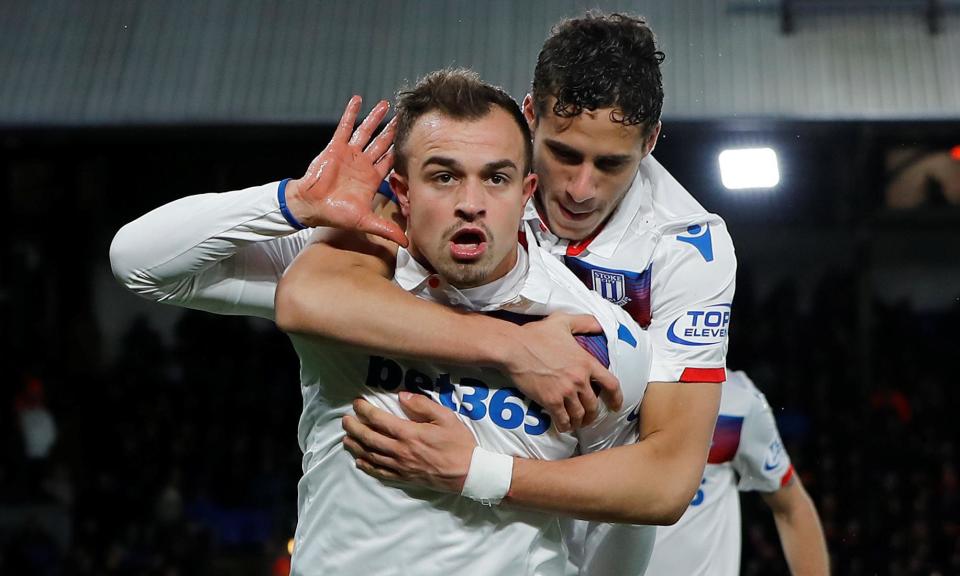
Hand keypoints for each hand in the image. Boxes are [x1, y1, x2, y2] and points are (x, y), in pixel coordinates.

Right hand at [285, 95, 407, 245]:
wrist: (310, 206)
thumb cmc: (334, 214)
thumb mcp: (365, 222)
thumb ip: (386, 229)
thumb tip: (408, 243)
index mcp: (371, 179)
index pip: (390, 162)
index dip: (401, 152)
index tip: (414, 142)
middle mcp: (362, 164)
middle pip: (382, 143)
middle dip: (392, 131)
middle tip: (404, 117)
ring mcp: (350, 154)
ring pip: (366, 132)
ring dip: (375, 118)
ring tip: (386, 104)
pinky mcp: (336, 147)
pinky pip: (345, 126)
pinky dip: (351, 113)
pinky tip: (358, 100)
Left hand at [342, 392, 476, 492]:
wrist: (469, 473)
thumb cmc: (459, 443)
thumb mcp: (446, 417)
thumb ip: (422, 405)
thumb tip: (401, 396)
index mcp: (409, 433)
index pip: (379, 420)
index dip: (365, 411)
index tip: (357, 403)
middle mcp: (400, 451)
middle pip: (369, 438)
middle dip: (354, 428)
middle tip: (345, 420)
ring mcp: (401, 467)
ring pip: (371, 456)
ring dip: (356, 446)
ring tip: (346, 438)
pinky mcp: (405, 478)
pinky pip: (380, 473)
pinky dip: (367, 467)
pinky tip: (360, 461)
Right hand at [502, 313, 621, 432]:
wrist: (514, 348)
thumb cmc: (536, 334)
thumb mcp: (563, 321)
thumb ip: (584, 322)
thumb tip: (600, 325)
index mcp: (586, 362)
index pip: (611, 384)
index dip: (616, 398)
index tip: (615, 406)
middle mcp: (579, 379)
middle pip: (594, 404)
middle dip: (592, 414)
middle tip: (588, 417)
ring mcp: (565, 391)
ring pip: (579, 414)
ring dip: (579, 421)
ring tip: (576, 423)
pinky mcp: (550, 401)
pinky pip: (563, 419)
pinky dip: (565, 425)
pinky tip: (563, 426)